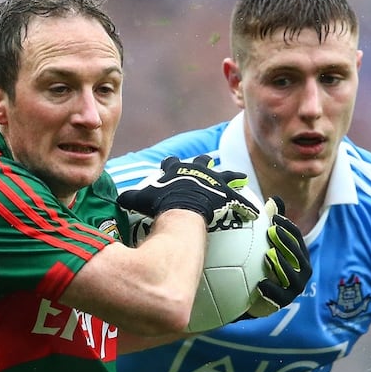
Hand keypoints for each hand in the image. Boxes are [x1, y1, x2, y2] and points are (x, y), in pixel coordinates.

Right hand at [116, 155, 258, 224]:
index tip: (169, 165)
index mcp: (176, 170)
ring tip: (240, 177)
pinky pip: (239, 198)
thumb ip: (129, 199)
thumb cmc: (162, 202)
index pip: (171, 163)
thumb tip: (115, 200)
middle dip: (203, 163)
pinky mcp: (225, 191)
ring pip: (225, 174)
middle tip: (205, 164)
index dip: (169, 165)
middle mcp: (196, 170)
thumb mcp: (141, 200)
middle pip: (201, 162)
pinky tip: (255, 209)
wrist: (183, 205)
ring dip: (231, 176)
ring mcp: (213, 179)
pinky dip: (246, 204)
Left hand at [245, 197, 311, 317]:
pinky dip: (272, 291)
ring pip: (293, 278)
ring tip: (268, 255)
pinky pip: (280, 298)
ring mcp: (294, 288)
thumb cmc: (260, 264)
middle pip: (299, 257)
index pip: (297, 239)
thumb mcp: (264, 243)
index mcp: (298, 255)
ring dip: (282, 265)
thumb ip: (272, 223)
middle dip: (287, 243)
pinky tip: (260, 284)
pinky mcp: (283, 303)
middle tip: (272, 232)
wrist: (249, 295)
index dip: (289, 228)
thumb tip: (275, 198)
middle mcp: (301, 272)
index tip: (274, 218)